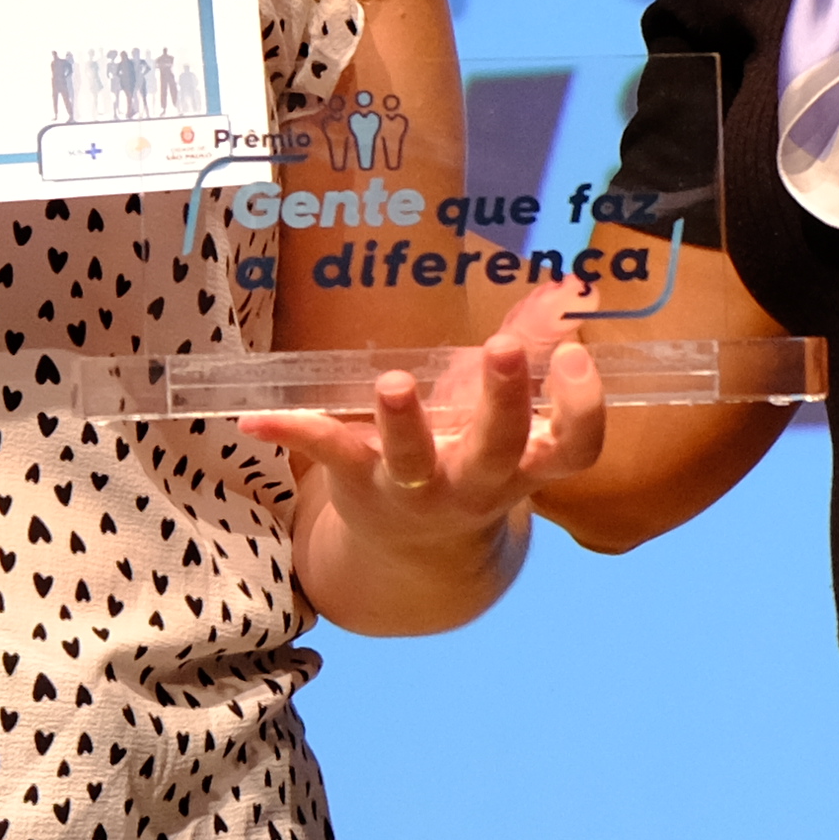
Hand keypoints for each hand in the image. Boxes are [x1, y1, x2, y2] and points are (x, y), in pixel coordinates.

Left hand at [252, 296, 608, 590]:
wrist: (416, 553)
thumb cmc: (470, 455)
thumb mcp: (506, 407)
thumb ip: (537, 342)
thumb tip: (572, 286)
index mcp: (525, 464)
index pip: (574, 450)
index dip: (581, 410)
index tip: (573, 359)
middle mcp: (477, 484)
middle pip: (498, 449)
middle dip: (502, 401)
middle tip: (502, 346)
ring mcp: (416, 490)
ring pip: (413, 463)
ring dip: (404, 423)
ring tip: (393, 381)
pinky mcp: (358, 483)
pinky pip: (329, 454)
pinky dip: (293, 431)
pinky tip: (257, 415)